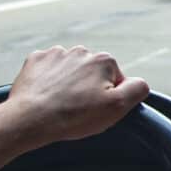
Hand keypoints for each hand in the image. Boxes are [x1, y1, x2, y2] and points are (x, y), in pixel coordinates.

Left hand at [0, 45, 149, 150]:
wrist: (30, 119)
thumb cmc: (73, 116)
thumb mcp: (117, 108)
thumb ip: (137, 90)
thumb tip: (140, 82)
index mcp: (104, 60)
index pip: (116, 80)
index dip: (109, 98)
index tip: (96, 110)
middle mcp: (81, 51)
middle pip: (93, 73)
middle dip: (89, 89)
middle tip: (79, 110)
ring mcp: (56, 54)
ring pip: (70, 71)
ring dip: (69, 84)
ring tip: (61, 105)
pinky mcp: (36, 61)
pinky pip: (48, 69)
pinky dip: (49, 81)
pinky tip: (47, 96)